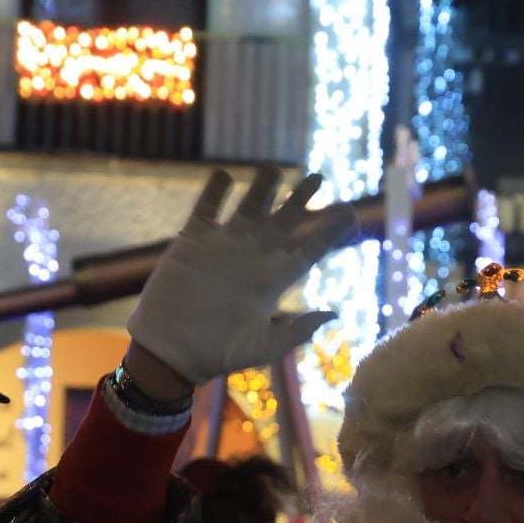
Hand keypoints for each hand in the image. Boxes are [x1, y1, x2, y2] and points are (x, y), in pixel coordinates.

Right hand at [126, 164, 358, 385]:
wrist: (171, 351)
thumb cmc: (217, 354)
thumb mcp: (262, 347)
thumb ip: (295, 331)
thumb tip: (333, 314)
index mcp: (274, 280)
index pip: (310, 249)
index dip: (331, 231)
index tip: (352, 214)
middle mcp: (253, 258)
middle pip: (285, 221)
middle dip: (301, 199)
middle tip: (318, 177)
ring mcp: (223, 246)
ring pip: (249, 206)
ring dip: (262, 187)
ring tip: (274, 167)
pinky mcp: (193, 242)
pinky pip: (207, 207)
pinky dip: (215, 190)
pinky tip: (224, 174)